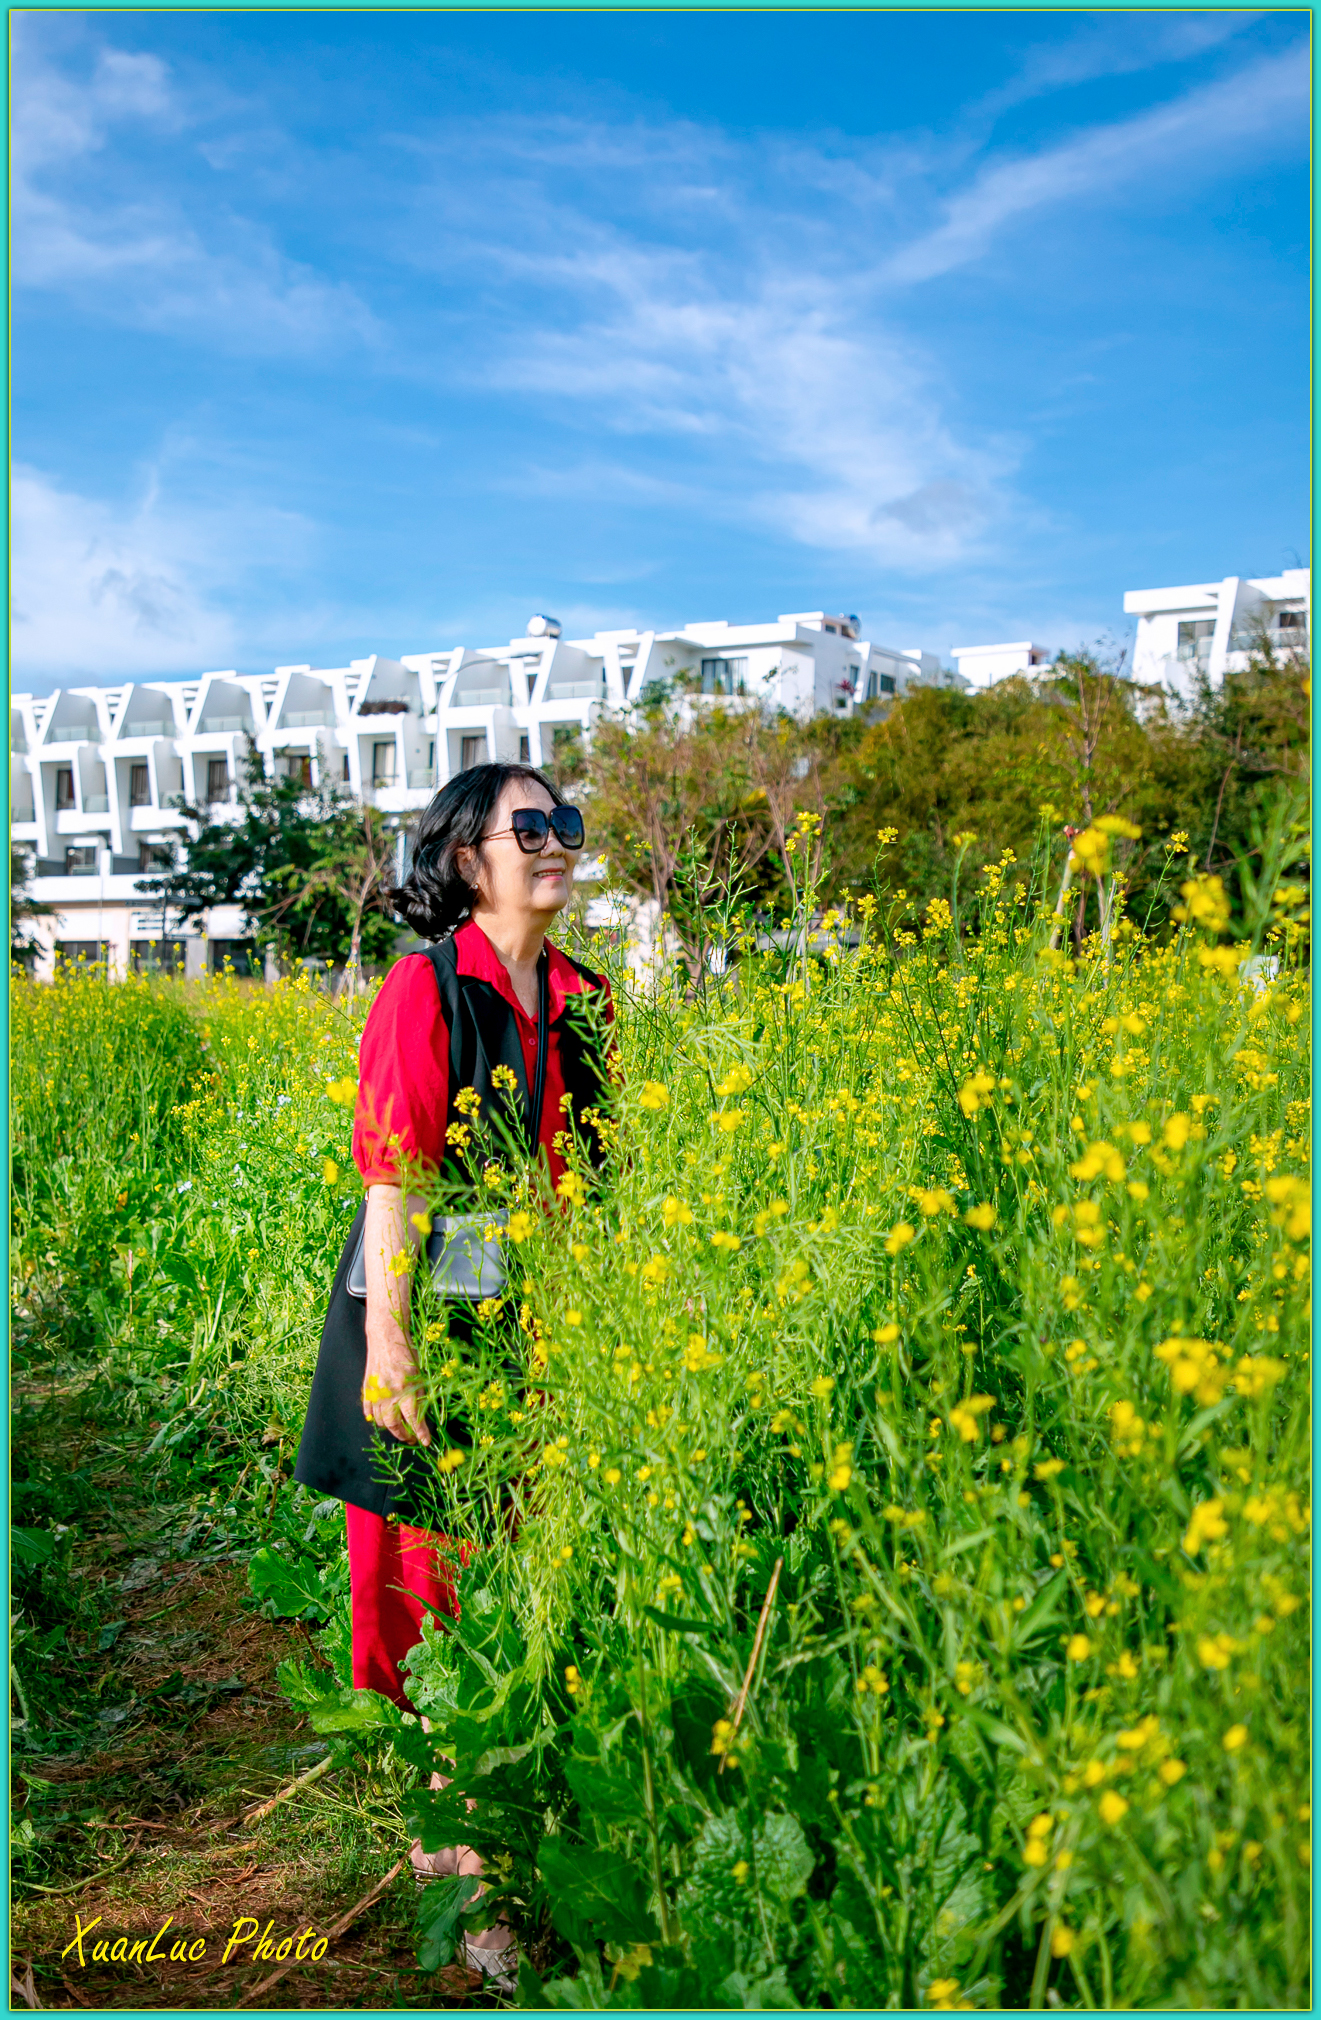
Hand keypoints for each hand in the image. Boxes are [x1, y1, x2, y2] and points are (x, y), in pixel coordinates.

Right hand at [362, 1329, 431, 1446]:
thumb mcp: (419, 1374)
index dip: (420, 1432)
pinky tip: (383, 1418)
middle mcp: (389, 1393)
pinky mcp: (367, 1389)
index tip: (425, 1442)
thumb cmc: (406, 1353)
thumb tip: (422, 1417)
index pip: (413, 1418)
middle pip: (393, 1425)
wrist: (386, 1337)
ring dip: (390, 1428)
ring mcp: (375, 1392)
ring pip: (380, 1420)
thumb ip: (420, 1395)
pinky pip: (368, 1411)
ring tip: (400, 1428)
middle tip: (411, 1439)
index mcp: (405, 1389)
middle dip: (404, 1435)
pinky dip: (375, 1418)